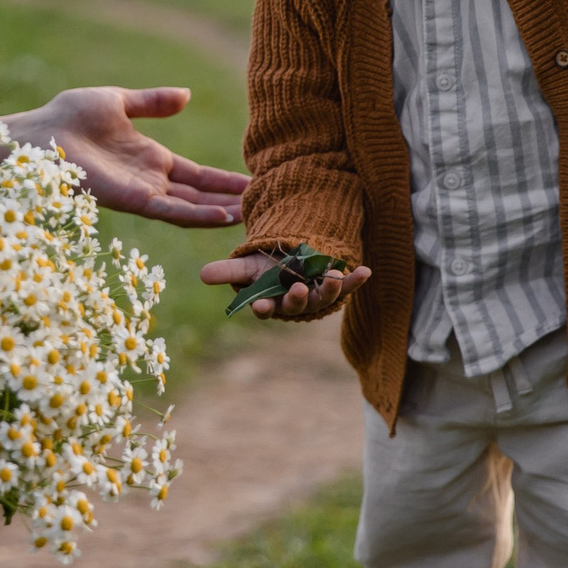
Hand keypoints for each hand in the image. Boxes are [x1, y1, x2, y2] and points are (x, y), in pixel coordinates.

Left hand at [0, 86, 247, 227]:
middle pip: (199, 195)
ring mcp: (142, 192)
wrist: (38, 134)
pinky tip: (223, 217)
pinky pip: (171, 211)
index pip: (196, 174)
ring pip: (190, 207)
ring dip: (221, 212)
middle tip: (267, 205)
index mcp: (149, 158)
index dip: (223, 179)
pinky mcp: (131, 200)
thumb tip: (186, 95)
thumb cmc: (67, 117)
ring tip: (253, 215)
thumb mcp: (119, 102)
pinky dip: (197, 215)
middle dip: (230, 200)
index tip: (254, 181)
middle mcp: (150, 180)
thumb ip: (152, 103)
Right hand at [199, 250, 370, 318]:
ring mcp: (317, 296)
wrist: (291, 257)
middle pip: (297, 306)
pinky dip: (356, 280)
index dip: (264, 308)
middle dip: (297, 299)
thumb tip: (202, 275)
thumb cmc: (265, 267)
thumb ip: (227, 271)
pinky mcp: (335, 287)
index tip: (261, 305)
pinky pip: (347, 286)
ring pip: (323, 298)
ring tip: (332, 277)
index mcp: (272, 302)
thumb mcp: (246, 267)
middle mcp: (295, 303)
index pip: (266, 310)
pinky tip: (365, 271)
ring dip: (328, 290)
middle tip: (298, 290)